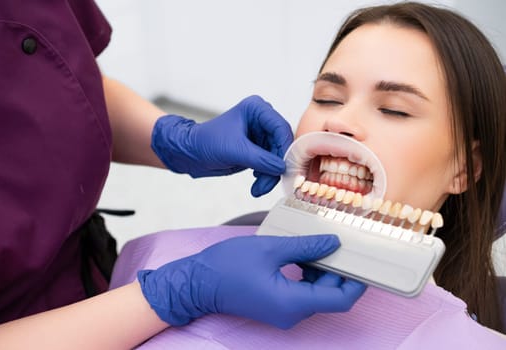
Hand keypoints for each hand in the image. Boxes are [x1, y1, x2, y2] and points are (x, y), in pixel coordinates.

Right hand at [138, 235, 365, 328]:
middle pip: (330, 295)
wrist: (197, 282)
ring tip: (322, 243)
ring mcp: (283, 311)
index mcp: (293, 303)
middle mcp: (292, 313)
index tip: (366, 262)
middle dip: (340, 270)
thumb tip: (332, 242)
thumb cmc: (228, 267)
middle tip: (345, 243)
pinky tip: (303, 252)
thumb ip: (305, 247)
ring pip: (316, 293)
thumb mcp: (271, 249)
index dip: (357, 282)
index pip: (340, 300)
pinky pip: (302, 291)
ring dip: (323, 270)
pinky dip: (308, 273)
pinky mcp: (276, 304)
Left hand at [151, 95, 293, 196]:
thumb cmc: (206, 142)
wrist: (190, 153)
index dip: (284, 148)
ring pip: (277, 157)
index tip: (284, 167)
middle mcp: (261, 120)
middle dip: (276, 166)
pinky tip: (256, 183)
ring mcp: (260, 135)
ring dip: (270, 175)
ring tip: (258, 188)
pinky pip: (270, 164)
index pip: (280, 127)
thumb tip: (282, 168)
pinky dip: (266, 176)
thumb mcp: (235, 150)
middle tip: (270, 182)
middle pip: (281, 144)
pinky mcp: (257, 149)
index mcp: (256, 109)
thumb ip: (261, 159)